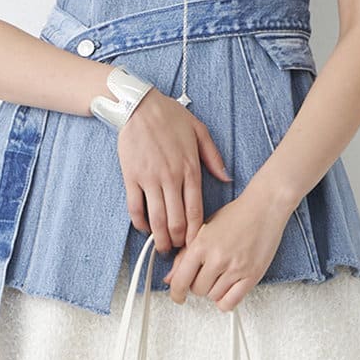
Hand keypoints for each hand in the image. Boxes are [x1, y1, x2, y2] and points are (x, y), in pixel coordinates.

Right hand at [115, 86, 231, 259]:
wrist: (139, 106)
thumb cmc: (170, 116)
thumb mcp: (200, 131)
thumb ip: (213, 158)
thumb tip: (227, 178)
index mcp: (190, 169)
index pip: (195, 211)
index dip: (195, 233)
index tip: (195, 245)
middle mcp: (171, 177)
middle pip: (176, 221)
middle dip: (178, 242)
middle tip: (179, 252)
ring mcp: (150, 179)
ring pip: (156, 218)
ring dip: (160, 238)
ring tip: (162, 249)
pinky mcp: (131, 177)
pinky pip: (135, 207)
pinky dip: (139, 223)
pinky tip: (144, 229)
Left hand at [162, 190, 294, 310]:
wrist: (264, 207)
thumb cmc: (236, 216)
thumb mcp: (203, 231)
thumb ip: (184, 256)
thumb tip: (170, 279)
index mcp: (201, 245)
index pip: (181, 281)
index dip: (176, 293)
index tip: (178, 297)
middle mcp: (218, 258)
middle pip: (197, 290)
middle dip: (198, 285)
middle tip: (206, 274)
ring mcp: (235, 268)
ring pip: (213, 296)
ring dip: (214, 290)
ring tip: (221, 275)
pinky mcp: (252, 275)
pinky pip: (231, 302)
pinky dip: (225, 301)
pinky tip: (227, 289)